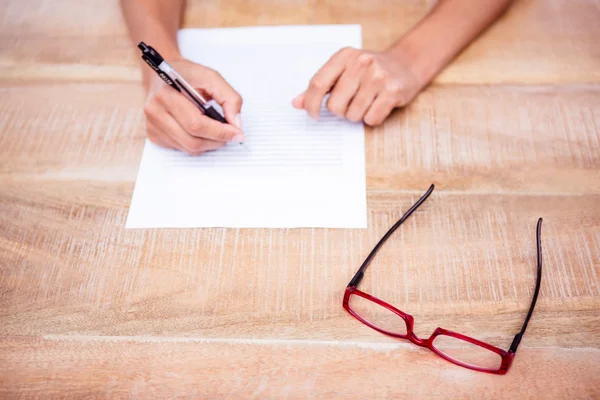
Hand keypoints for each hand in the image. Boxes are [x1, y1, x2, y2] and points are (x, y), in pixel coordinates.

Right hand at [143, 58, 243, 154]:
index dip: (220, 132)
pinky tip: (200, 132)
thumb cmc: (187, 74)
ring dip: (208, 144)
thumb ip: (229, 98)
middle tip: (230, 135)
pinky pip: (181, 148)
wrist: (162, 74)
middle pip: (192, 140)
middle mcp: (155, 111)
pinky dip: (196, 144)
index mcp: (167, 94)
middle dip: (217, 141)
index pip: (196, 124)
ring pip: (188, 148)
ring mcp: (152, 125)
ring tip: (217, 132)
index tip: (237, 133)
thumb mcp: (211, 77)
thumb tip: (236, 124)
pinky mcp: (153, 135)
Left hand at [292, 47, 423, 125]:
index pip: (317, 84)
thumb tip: (297, 103)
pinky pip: (371, 119)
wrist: (406, 64)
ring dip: (356, 116)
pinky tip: (378, 105)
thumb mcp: (343, 71)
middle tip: (350, 104)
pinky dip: (372, 118)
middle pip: (334, 105)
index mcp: (344, 56)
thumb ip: (320, 87)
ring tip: (365, 103)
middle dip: (340, 111)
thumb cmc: (370, 71)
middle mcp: (361, 63)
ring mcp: (378, 77)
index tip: (313, 114)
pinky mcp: (393, 91)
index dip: (311, 104)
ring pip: (352, 115)